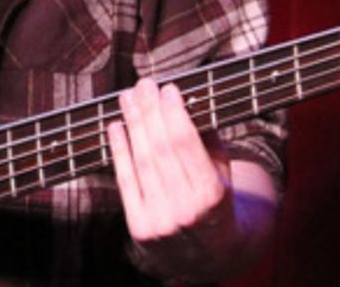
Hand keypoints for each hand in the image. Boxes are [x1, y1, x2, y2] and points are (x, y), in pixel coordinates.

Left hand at [107, 78, 274, 281]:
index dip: (173, 113)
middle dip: (149, 112)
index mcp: (212, 195)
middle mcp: (186, 210)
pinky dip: (119, 150)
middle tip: (142, 84)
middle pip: (159, 149)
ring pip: (141, 162)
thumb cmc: (217, 202)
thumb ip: (207, 140)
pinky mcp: (139, 227)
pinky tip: (116, 126)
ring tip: (127, 98)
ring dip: (132, 124)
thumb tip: (184, 99)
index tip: (167, 88)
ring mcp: (160, 221)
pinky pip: (126, 182)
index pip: (185, 144)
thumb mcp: (223, 172)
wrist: (210, 255)